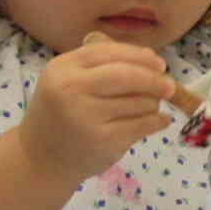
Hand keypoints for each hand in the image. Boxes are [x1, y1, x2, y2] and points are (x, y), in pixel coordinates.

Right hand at [19, 38, 176, 184]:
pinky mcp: (102, 140)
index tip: (159, 64)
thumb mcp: (68, 80)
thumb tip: (150, 57)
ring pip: (139, 101)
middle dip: (155, 79)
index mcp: (63, 68)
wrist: (41, 157)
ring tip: (150, 108)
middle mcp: (71, 89)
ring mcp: (85, 116)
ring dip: (153, 104)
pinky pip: (143, 124)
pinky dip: (157, 121)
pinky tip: (159, 121)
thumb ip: (103, 64)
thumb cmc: (61, 113)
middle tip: (170, 86)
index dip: (140, 56)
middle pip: (128, 75)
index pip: (109, 52)